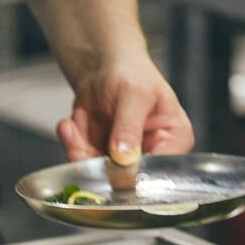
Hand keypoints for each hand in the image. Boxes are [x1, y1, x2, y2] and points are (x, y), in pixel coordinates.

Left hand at [57, 53, 193, 165]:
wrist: (103, 66)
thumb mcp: (134, 94)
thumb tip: (125, 157)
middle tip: (78, 147)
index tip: (112, 162)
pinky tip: (68, 126)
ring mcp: (124, 158)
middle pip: (126, 177)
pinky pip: (83, 161)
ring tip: (71, 127)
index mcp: (175, 139)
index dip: (136, 173)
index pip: (161, 168)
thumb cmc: (130, 72)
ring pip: (99, 172)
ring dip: (79, 151)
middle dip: (97, 162)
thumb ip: (129, 127)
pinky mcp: (101, 156)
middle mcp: (152, 154)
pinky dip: (72, 144)